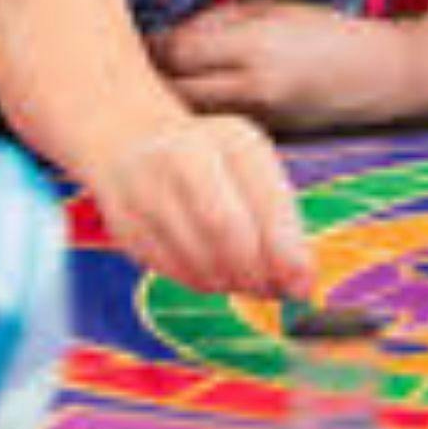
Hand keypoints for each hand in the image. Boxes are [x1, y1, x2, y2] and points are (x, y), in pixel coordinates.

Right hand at [83, 113, 312, 298]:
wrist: (131, 141)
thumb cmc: (212, 161)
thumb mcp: (251, 169)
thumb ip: (280, 220)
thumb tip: (302, 283)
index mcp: (229, 139)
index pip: (262, 200)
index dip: (285, 250)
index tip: (303, 285)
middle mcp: (182, 156)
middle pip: (225, 229)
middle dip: (255, 271)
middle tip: (271, 290)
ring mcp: (146, 189)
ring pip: (197, 258)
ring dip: (230, 283)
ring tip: (244, 280)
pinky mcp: (124, 225)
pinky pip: (172, 270)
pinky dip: (201, 282)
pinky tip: (212, 272)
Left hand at [153, 0, 374, 129]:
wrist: (381, 74)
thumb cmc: (326, 30)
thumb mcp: (270, 8)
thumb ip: (215, 21)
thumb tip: (166, 36)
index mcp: (255, 46)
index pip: (178, 51)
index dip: (153, 45)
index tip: (141, 39)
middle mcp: (254, 88)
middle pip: (175, 91)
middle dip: (152, 78)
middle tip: (138, 65)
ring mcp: (261, 120)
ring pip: (191, 117)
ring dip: (171, 103)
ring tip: (159, 86)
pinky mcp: (266, 141)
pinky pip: (216, 131)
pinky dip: (198, 119)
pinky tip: (193, 106)